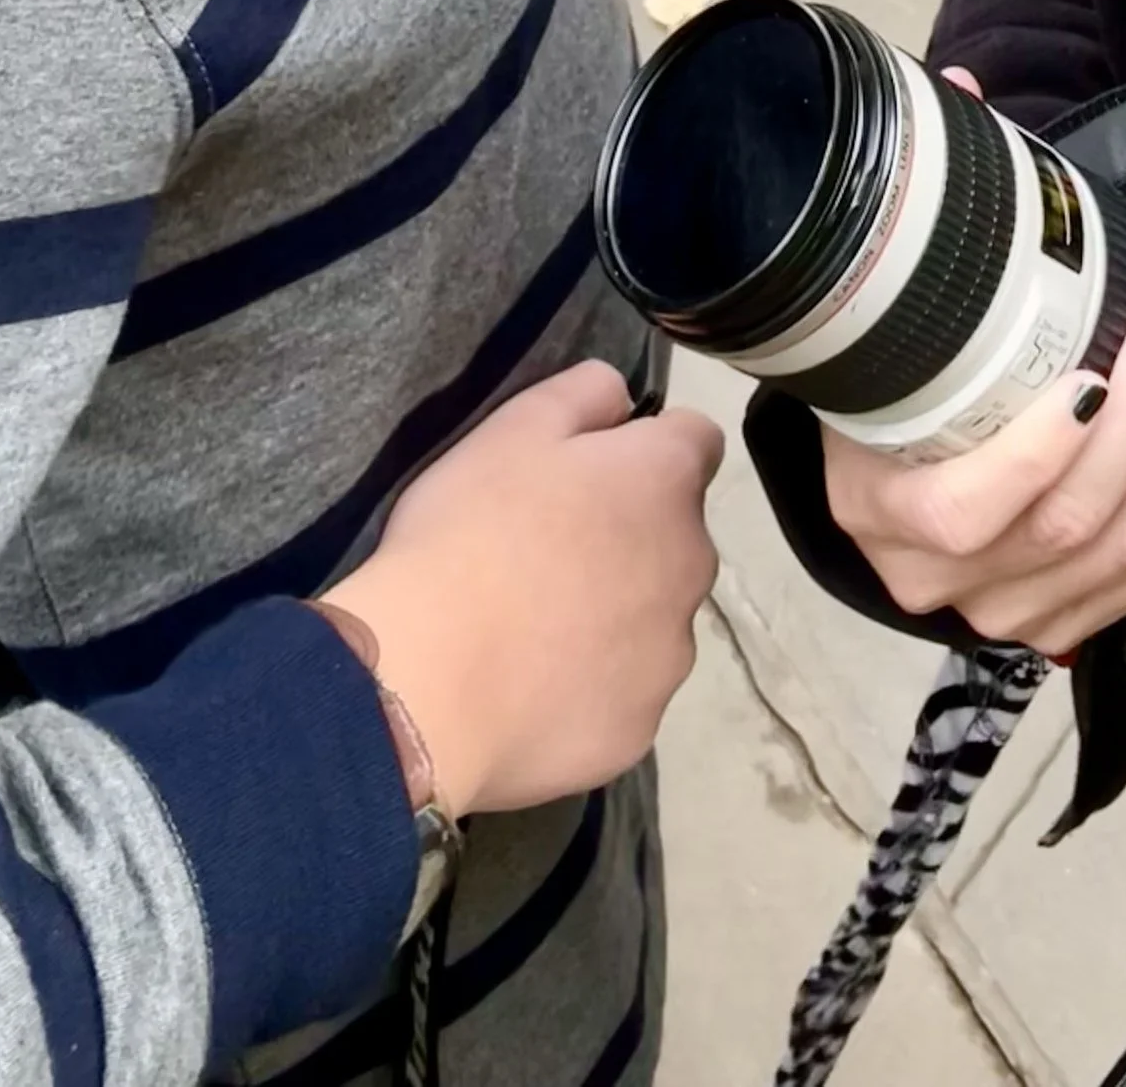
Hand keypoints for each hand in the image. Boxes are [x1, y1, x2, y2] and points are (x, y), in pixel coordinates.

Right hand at [320, 363, 720, 814]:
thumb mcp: (514, 428)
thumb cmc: (469, 535)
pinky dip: (591, 690)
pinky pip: (623, 696)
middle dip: (630, 537)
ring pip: (655, 620)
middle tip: (545, 553)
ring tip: (531, 633)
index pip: (697, 439)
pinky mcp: (639, 730)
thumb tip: (623, 398)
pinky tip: (529, 692)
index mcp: (667, 482)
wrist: (428, 682)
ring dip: (616, 617)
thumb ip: (585, 394)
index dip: (647, 447)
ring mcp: (670, 657)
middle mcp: (692, 565)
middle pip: (676, 536)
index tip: (591, 471)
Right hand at [823, 301, 1125, 656]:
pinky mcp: (1070, 621)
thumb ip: (934, 329)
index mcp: (884, 514)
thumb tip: (1014, 248)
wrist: (893, 471)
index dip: (1036, 455)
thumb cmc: (896, 389)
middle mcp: (946, 581)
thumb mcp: (886, 357)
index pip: (962, 511)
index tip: (1090, 380)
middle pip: (1070, 525)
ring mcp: (1014, 612)